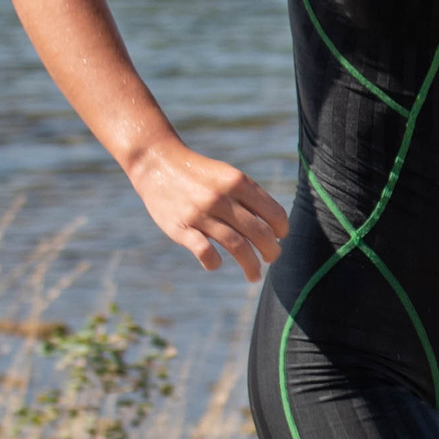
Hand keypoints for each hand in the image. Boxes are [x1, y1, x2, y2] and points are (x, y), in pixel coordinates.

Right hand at [126, 139, 288, 281]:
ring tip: (255, 275)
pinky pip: (204, 252)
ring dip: (251, 266)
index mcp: (238, 182)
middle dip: (271, 251)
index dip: (281, 229)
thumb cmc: (199, 174)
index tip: (280, 237)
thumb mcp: (228, 175)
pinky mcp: (180, 228)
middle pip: (259, 233)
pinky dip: (213, 263)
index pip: (273, 213)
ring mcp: (200, 213)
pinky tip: (216, 264)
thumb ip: (249, 196)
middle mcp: (221, 197)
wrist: (156, 163)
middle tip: (272, 258)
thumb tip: (275, 226)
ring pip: (237, 247)